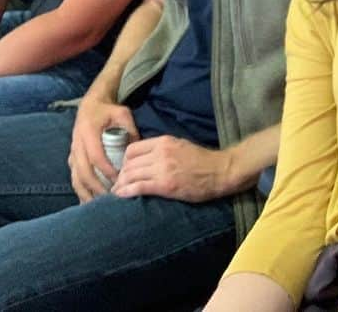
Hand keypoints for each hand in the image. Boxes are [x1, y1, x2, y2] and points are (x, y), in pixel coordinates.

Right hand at [68, 94, 138, 202]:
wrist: (90, 105)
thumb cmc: (108, 110)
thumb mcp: (122, 113)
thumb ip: (130, 129)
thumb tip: (139, 149)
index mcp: (88, 133)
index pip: (96, 156)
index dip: (106, 170)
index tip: (118, 181)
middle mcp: (77, 145)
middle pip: (83, 172)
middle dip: (96, 187)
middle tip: (110, 198)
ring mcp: (73, 153)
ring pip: (76, 178)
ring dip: (86, 193)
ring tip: (98, 207)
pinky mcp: (72, 158)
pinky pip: (74, 178)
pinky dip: (81, 191)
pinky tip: (88, 202)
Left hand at [112, 135, 232, 202]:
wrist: (220, 171)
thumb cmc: (203, 161)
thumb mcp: (181, 146)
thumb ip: (163, 149)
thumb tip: (145, 158)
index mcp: (164, 142)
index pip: (132, 149)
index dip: (124, 161)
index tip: (124, 170)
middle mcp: (161, 153)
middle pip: (129, 163)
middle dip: (120, 175)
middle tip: (118, 183)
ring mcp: (163, 169)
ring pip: (131, 175)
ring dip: (120, 184)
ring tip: (116, 191)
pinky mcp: (165, 184)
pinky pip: (138, 187)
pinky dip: (126, 191)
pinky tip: (120, 195)